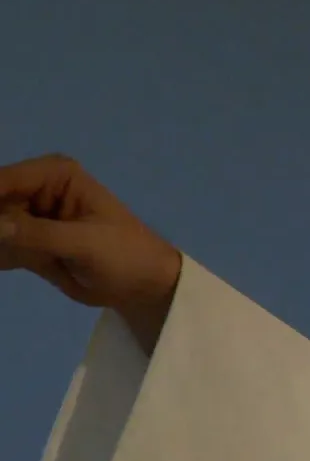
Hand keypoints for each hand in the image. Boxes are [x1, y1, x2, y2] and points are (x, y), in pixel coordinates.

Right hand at [0, 154, 181, 347]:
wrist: (144, 285)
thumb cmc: (125, 255)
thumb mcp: (84, 243)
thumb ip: (37, 235)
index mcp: (55, 174)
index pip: (3, 180)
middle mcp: (37, 189)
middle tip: (10, 251)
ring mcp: (29, 216)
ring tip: (35, 259)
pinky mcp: (26, 242)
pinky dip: (1, 258)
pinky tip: (24, 264)